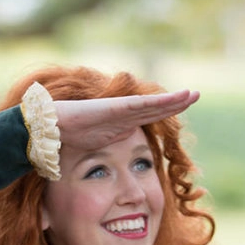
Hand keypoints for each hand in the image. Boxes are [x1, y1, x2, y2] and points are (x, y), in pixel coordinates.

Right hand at [54, 90, 199, 151]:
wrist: (50, 129)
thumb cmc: (65, 140)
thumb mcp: (94, 149)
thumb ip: (108, 148)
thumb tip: (122, 147)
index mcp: (119, 124)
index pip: (146, 117)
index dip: (163, 113)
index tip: (180, 111)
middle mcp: (123, 115)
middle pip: (154, 108)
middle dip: (174, 103)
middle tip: (194, 95)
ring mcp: (121, 110)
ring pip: (153, 105)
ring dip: (174, 100)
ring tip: (193, 94)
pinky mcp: (117, 108)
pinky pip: (144, 105)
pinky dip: (162, 102)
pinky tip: (179, 98)